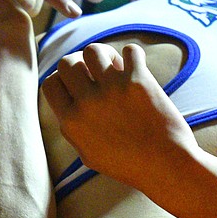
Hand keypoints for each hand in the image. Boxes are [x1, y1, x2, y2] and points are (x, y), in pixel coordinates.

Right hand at [41, 43, 196, 188]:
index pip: (50, 83)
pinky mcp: (138, 81)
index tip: (78, 82)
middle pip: (67, 62)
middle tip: (97, 71)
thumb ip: (73, 129)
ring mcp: (112, 90)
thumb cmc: (129, 164)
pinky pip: (130, 51)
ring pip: (93, 50)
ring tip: (116, 67)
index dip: (62, 78)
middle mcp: (87, 103)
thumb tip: (68, 104)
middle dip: (80, 62)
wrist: (166, 167)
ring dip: (104, 54)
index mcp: (71, 122)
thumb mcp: (88, 154)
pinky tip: (136, 66)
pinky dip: (132, 54)